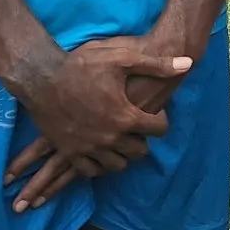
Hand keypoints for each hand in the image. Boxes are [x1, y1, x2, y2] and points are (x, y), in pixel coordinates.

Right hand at [2, 37, 191, 209]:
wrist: (41, 76)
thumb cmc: (82, 65)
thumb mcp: (123, 58)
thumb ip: (157, 65)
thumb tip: (187, 64)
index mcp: (126, 117)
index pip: (158, 130)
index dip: (161, 121)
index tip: (156, 115)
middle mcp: (109, 138)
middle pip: (139, 152)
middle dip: (144, 141)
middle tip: (140, 130)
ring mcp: (88, 148)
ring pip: (116, 166)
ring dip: (123, 155)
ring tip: (123, 142)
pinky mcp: (69, 151)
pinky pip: (89, 171)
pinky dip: (98, 166)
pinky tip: (101, 153)